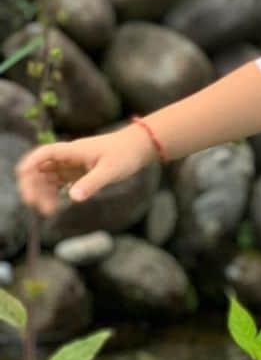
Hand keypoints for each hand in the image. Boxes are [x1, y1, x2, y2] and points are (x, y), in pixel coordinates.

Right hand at [15, 126, 155, 216]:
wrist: (140, 147)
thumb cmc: (126, 154)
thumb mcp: (110, 170)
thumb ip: (92, 183)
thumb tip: (73, 197)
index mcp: (73, 150)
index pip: (45, 153)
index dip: (30, 163)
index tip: (21, 177)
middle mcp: (69, 156)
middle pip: (41, 168)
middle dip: (33, 184)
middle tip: (33, 204)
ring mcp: (72, 164)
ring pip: (48, 177)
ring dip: (42, 192)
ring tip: (47, 211)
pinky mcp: (78, 172)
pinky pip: (58, 182)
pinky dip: (53, 194)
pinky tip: (54, 206)